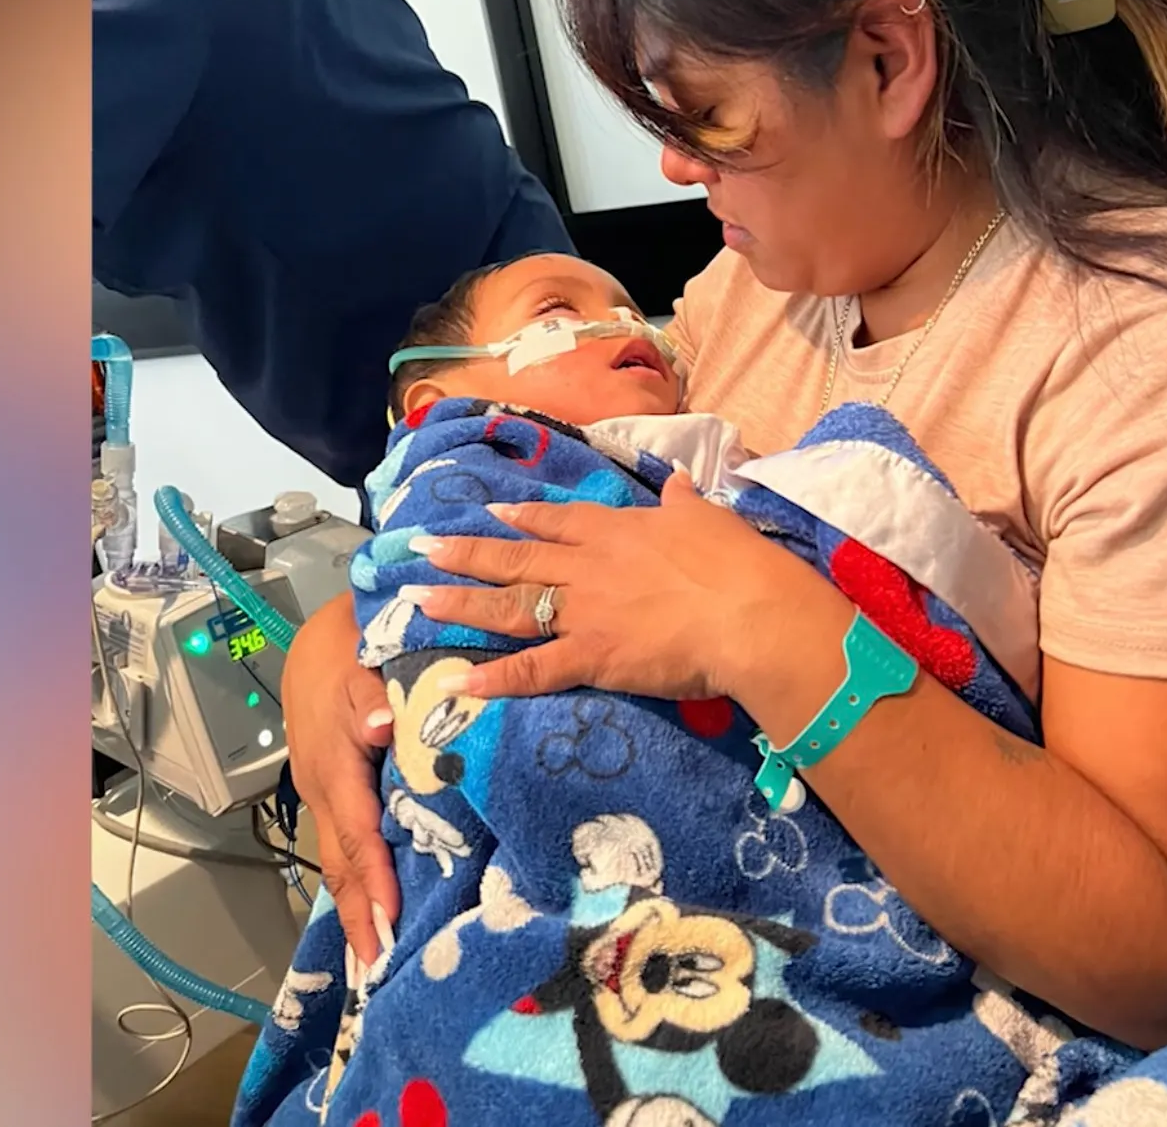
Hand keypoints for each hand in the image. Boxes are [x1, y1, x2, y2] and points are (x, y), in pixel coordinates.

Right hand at [279, 592, 398, 965]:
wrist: (319, 638)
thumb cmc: (349, 648)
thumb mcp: (361, 661)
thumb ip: (373, 697)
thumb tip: (381, 728)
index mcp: (333, 765)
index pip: (357, 834)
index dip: (371, 881)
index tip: (388, 926)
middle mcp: (322, 788)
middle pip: (340, 862)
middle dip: (358, 916)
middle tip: (378, 970)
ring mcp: (323, 792)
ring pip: (340, 857)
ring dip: (356, 905)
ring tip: (376, 956)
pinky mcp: (332, 790)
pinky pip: (345, 842)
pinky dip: (358, 877)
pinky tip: (372, 905)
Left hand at [407, 471, 851, 702]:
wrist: (747, 612)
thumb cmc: (736, 563)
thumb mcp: (709, 519)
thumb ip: (686, 502)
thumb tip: (682, 481)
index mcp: (616, 530)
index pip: (558, 521)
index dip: (524, 517)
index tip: (493, 512)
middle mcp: (588, 566)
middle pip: (516, 558)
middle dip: (466, 554)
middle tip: (422, 548)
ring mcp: (584, 612)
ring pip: (510, 606)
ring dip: (462, 602)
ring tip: (418, 602)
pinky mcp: (590, 657)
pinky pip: (533, 670)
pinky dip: (494, 680)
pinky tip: (456, 684)